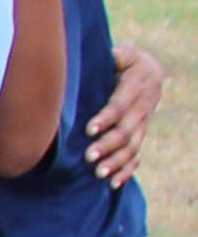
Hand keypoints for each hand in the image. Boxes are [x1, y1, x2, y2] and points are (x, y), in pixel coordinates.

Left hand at [88, 43, 162, 185]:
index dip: (107, 117)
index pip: (122, 104)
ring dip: (117, 161)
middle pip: (128, 129)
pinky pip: (137, 154)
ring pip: (133, 145)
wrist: (147, 69)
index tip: (90, 129)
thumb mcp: (121, 52)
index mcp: (138, 83)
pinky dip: (127, 170)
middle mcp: (144, 105)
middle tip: (89, 157)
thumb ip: (111, 56)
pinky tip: (113, 183)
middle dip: (109, 144)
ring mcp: (144, 122)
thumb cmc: (123, 59)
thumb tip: (95, 57)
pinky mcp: (141, 133)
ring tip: (99, 173)